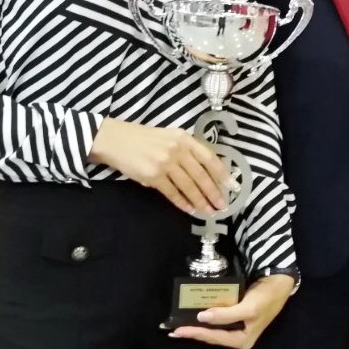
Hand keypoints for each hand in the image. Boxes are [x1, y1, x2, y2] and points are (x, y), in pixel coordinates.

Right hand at [88, 118, 229, 214]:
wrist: (115, 140)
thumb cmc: (144, 138)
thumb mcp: (169, 136)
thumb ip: (186, 149)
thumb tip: (206, 170)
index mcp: (184, 138)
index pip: (209, 157)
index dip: (222, 173)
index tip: (232, 186)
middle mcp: (177, 149)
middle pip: (201, 175)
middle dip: (214, 192)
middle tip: (222, 205)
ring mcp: (165, 163)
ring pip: (189, 186)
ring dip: (201, 201)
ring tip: (209, 211)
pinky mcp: (152, 176)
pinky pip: (172, 193)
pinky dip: (183, 203)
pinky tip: (190, 210)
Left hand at [169, 274, 295, 348]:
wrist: (279, 282)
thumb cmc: (265, 298)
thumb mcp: (248, 308)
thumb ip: (226, 315)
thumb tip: (202, 317)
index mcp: (243, 340)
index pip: (214, 338)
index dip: (196, 333)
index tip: (178, 330)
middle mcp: (238, 336)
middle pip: (212, 336)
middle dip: (194, 332)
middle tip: (174, 330)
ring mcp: (237, 326)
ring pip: (213, 328)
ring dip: (198, 325)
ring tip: (180, 323)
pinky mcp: (236, 315)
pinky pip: (217, 319)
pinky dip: (206, 316)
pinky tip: (195, 313)